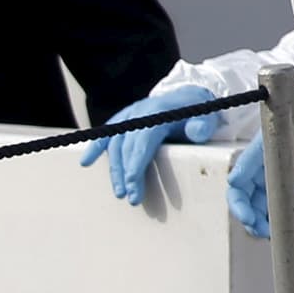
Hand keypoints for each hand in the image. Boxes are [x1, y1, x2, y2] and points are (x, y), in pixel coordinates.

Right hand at [82, 79, 227, 205]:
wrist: (189, 95)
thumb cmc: (199, 112)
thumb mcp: (207, 117)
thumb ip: (202, 125)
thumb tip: (196, 132)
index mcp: (158, 113)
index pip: (142, 141)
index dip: (135, 165)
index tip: (132, 186)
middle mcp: (139, 113)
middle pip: (125, 146)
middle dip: (124, 173)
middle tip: (129, 197)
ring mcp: (129, 116)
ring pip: (114, 144)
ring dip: (114, 169)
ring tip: (119, 192)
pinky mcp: (123, 120)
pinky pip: (106, 134)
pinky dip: (95, 148)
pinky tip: (86, 163)